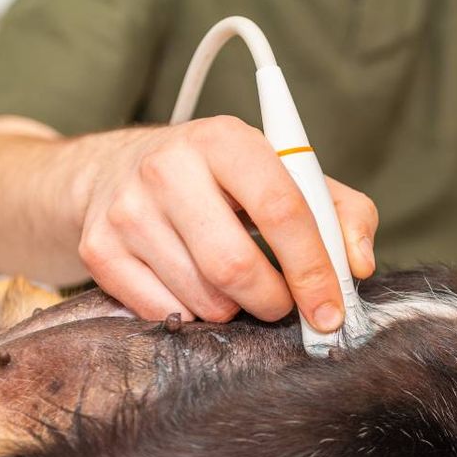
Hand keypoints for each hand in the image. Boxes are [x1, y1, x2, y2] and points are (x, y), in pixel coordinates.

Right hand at [77, 116, 377, 329]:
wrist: (119, 171)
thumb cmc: (225, 181)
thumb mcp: (288, 177)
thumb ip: (343, 213)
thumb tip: (358, 265)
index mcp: (226, 141)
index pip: (282, 210)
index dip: (313, 269)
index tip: (331, 309)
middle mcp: (169, 168)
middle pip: (234, 264)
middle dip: (273, 301)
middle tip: (283, 305)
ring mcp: (127, 210)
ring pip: (202, 297)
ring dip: (234, 310)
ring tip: (238, 288)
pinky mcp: (98, 248)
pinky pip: (164, 313)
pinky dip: (194, 316)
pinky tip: (198, 290)